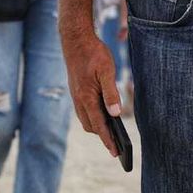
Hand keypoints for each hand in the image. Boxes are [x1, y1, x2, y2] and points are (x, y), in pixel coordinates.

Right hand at [61, 27, 124, 156]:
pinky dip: (93, 117)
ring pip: (86, 119)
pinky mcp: (76, 91)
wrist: (75, 40)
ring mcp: (76, 96)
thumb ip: (111, 92)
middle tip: (117, 145)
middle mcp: (79, 100)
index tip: (116, 153)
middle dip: (103, 137)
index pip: (99, 125)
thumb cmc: (93, 53)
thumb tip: (116, 114)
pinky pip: (84, 110)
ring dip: (97, 127)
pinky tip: (103, 114)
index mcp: (87, 97)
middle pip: (91, 126)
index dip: (108, 140)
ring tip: (112, 133)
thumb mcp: (107, 71)